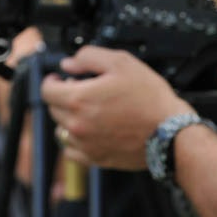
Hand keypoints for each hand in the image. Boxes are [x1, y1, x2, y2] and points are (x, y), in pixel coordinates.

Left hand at [42, 46, 188, 169]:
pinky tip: (90, 131)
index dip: (51, 80)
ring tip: (88, 111)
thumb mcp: (121, 62)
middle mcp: (77, 124)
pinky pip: (72, 151)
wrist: (170, 133)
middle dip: (62, 97)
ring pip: (62, 129)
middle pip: (53, 109)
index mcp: (79, 99)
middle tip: (81, 90)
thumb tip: (68, 64)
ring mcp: (85, 144)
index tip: (59, 78)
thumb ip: (89, 58)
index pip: (46, 90)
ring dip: (68, 118)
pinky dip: (75, 140)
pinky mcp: (96, 159)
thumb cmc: (149, 98)